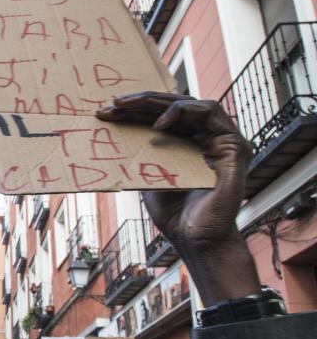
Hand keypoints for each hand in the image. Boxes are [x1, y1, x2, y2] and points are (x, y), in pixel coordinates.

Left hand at [96, 92, 259, 303]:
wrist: (194, 238)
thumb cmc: (173, 213)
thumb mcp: (146, 175)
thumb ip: (138, 153)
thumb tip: (109, 133)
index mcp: (187, 142)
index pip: (160, 117)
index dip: (133, 111)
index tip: (105, 112)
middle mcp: (206, 137)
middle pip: (173, 106)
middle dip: (140, 102)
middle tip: (112, 104)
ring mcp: (222, 139)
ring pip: (190, 102)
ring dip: (156, 101)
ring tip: (127, 106)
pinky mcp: (234, 143)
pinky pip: (210, 111)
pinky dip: (181, 112)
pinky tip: (157, 124)